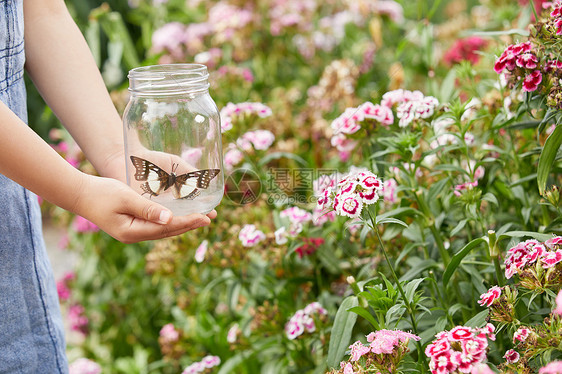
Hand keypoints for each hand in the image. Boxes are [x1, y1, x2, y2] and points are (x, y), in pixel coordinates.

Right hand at [72, 174, 215, 242]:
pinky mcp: (132, 227)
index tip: (204, 217)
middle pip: (168, 232)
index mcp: (133, 231)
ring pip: (163, 231)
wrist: (80, 194)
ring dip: (182, 225)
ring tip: (201, 219)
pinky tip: (181, 218)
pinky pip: (157, 227)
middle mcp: (134, 236)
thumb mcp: (126, 197)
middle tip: (210, 218)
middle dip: (190, 225)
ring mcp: (133, 233)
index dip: (188, 222)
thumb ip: (148, 208)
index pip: (167, 228)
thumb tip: (169, 219)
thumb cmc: (101, 193)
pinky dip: (171, 222)